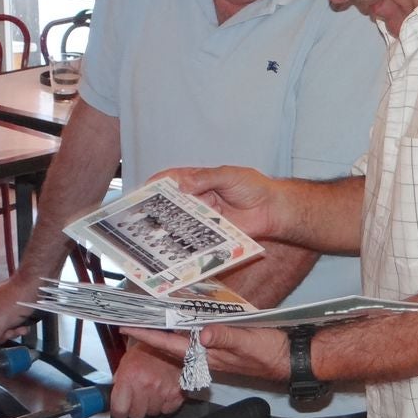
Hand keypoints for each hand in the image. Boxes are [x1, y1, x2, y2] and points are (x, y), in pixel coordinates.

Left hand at [110, 344, 184, 417]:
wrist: (170, 345)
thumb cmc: (147, 351)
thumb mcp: (126, 361)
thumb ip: (118, 382)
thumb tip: (112, 400)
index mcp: (129, 376)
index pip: (119, 410)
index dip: (118, 413)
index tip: (120, 412)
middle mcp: (145, 385)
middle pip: (136, 415)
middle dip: (135, 409)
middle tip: (137, 398)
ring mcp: (162, 390)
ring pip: (152, 413)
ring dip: (150, 406)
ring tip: (152, 391)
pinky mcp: (176, 394)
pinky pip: (167, 410)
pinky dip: (164, 404)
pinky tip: (163, 392)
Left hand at [121, 324, 291, 382]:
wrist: (291, 358)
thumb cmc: (270, 352)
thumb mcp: (248, 342)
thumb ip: (226, 337)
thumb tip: (202, 333)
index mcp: (208, 356)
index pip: (171, 345)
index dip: (148, 336)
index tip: (126, 327)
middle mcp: (207, 355)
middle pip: (172, 342)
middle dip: (152, 330)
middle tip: (132, 314)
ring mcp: (215, 350)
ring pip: (184, 338)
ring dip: (168, 326)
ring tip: (150, 311)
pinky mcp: (224, 344)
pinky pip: (199, 334)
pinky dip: (187, 324)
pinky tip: (183, 313)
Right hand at [152, 166, 279, 238]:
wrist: (273, 209)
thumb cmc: (254, 187)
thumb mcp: (229, 176)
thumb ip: (206, 178)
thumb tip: (182, 184)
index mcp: (200, 180)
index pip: (174, 179)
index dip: (159, 183)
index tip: (145, 188)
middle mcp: (199, 198)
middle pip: (174, 201)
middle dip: (159, 206)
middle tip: (144, 212)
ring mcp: (204, 216)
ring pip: (182, 220)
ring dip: (170, 224)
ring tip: (155, 228)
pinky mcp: (212, 232)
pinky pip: (196, 235)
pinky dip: (186, 238)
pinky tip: (177, 241)